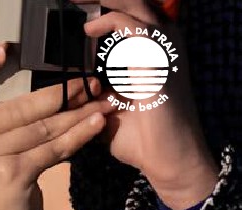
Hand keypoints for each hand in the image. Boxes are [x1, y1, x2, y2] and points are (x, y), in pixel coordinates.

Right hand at [0, 57, 107, 209]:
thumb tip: (0, 47)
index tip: (3, 50)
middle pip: (14, 106)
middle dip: (57, 93)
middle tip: (86, 81)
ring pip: (38, 128)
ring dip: (75, 113)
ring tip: (99, 100)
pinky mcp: (10, 176)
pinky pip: (51, 149)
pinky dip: (77, 135)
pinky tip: (95, 124)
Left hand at [85, 1, 218, 209]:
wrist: (169, 162)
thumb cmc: (145, 142)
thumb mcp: (112, 110)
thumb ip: (97, 91)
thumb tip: (71, 85)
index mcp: (155, 51)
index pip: (131, 11)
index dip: (107, 7)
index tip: (80, 7)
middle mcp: (164, 42)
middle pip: (134, 0)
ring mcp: (163, 46)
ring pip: (132, 2)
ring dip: (102, 1)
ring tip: (76, 1)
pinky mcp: (155, 56)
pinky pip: (126, 22)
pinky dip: (105, 21)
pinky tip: (88, 31)